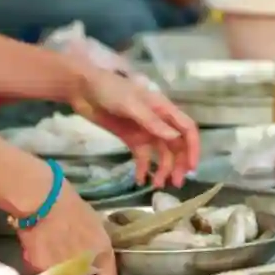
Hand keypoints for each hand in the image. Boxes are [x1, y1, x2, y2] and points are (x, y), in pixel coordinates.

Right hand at [17, 175, 117, 274]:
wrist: (43, 201)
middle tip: (67, 261)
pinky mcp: (41, 271)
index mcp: (103, 256)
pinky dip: (40, 265)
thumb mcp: (96, 228)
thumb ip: (97, 250)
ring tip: (51, 254)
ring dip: (57, 273)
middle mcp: (85, 269)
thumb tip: (93, 261)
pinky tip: (38, 248)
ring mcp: (63, 272)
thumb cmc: (71, 206)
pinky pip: (42, 273)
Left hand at [71, 68, 200, 188]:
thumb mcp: (132, 104)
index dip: (192, 148)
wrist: (82, 88)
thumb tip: (175, 138)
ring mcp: (145, 131)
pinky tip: (140, 180)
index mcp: (163, 109)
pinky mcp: (131, 139)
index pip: (187, 130)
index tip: (191, 168)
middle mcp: (159, 122)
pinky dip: (143, 169)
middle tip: (175, 184)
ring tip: (156, 185)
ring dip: (162, 170)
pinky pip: (142, 157)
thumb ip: (152, 122)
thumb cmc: (110, 89)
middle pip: (176, 146)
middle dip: (178, 164)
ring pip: (161, 154)